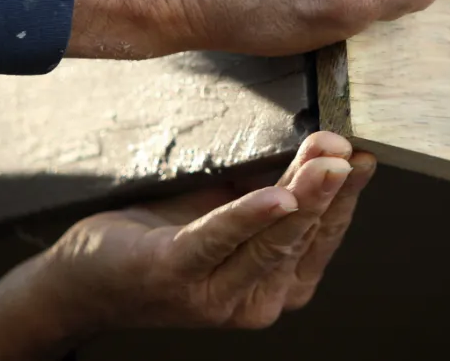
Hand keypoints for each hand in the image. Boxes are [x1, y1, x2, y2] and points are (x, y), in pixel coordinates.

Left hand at [0, 132, 375, 359]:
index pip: (324, 237)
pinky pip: (219, 240)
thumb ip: (273, 191)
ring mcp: (215, 294)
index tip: (360, 156)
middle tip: (346, 151)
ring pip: (271, 238)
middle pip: (303, 236)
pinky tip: (277, 197)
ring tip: (324, 161)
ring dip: (303, 194)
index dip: (346, 197)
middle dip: (329, 189)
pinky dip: (249, 216)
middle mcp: (255, 300)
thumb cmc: (164, 244)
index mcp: (277, 286)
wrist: (88, 279)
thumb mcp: (232, 216)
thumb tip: (322, 149)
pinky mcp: (176, 272)